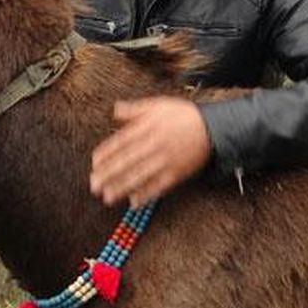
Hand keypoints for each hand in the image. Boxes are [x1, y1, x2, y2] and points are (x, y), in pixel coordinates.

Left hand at [90, 97, 211, 206]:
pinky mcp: (177, 173)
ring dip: (122, 187)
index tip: (94, 163)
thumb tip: (115, 110)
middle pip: (128, 161)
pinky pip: (159, 186)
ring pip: (140, 176)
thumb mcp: (158, 104)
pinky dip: (147, 194)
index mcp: (148, 127)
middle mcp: (155, 144)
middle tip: (94, 185)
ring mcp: (166, 160)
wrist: (213, 128)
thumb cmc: (184, 116)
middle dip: (109, 174)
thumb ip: (135, 109)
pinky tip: (134, 202)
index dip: (107, 153)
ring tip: (108, 197)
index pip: (122, 141)